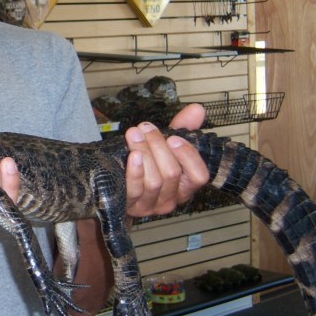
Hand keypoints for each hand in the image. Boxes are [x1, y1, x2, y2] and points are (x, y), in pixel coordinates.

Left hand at [123, 103, 209, 217]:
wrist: (116, 188)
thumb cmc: (148, 165)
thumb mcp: (165, 147)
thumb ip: (183, 128)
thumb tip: (197, 109)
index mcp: (185, 185)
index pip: (199, 176)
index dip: (188, 156)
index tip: (173, 137)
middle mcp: (172, 198)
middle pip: (172, 173)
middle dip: (158, 146)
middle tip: (146, 127)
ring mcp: (151, 205)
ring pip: (154, 181)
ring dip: (144, 153)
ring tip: (134, 134)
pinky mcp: (131, 206)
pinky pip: (136, 190)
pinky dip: (135, 172)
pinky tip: (132, 155)